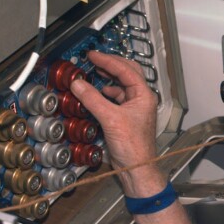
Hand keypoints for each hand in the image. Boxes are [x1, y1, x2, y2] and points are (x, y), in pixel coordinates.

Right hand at [69, 51, 164, 192]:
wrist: (136, 167)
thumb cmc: (134, 147)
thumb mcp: (110, 118)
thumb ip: (93, 99)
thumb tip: (79, 84)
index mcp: (144, 95)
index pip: (125, 70)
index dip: (108, 61)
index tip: (93, 56)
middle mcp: (141, 100)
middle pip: (127, 73)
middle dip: (110, 65)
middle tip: (94, 60)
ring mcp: (134, 108)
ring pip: (121, 86)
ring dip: (107, 78)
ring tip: (94, 73)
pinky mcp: (126, 117)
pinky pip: (115, 98)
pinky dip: (105, 93)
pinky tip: (97, 93)